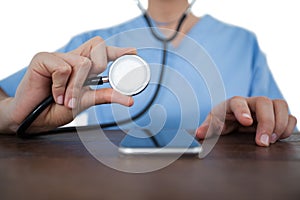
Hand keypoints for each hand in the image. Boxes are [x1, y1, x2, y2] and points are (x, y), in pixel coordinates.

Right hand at [6, 36, 135, 132]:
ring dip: (75, 87)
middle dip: (99, 67)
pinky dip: (60, 86)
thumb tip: (129, 99)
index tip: (132, 52)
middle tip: (86, 85)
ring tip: (64, 99)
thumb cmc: (55, 109)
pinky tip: (52, 93)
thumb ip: (105, 96)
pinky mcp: (43, 58)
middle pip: (98, 46)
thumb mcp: (85, 103)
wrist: (31, 119)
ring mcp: (57, 56)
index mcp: (83, 68)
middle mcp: (72, 59)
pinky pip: (63, 68)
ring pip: (83, 62)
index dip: (118, 51)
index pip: (103, 52)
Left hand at [195, 96, 296, 146]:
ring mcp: (265, 107)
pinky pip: (289, 115)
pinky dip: (288, 126)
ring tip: (271, 140)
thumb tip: (200, 133)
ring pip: (280, 105)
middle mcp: (251, 102)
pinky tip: (279, 137)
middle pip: (264, 102)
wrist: (234, 119)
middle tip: (262, 141)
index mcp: (233, 103)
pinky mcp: (276, 114)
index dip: (243, 111)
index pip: (238, 102)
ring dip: (279, 124)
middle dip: (266, 122)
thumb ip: (208, 127)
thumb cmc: (223, 119)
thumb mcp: (214, 123)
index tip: (246, 122)